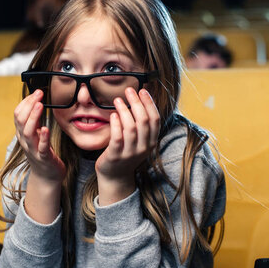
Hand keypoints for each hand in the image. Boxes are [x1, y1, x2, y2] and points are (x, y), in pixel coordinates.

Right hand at [14, 90, 65, 184]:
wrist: (47, 176)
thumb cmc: (43, 152)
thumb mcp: (36, 134)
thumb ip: (34, 121)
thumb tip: (36, 102)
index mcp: (23, 134)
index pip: (18, 115)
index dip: (26, 102)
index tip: (36, 92)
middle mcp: (25, 141)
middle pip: (20, 121)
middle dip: (28, 105)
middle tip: (38, 94)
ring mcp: (33, 150)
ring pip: (27, 132)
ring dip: (33, 117)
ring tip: (40, 105)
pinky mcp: (43, 158)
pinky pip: (41, 147)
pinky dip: (42, 138)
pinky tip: (45, 128)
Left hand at [95, 88, 159, 205]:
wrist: (115, 176)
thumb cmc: (126, 153)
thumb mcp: (139, 141)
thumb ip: (142, 125)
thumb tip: (140, 100)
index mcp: (151, 142)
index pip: (155, 120)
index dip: (150, 103)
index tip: (142, 91)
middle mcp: (143, 148)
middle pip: (143, 121)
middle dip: (137, 103)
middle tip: (129, 90)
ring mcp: (129, 153)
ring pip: (131, 128)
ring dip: (124, 110)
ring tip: (118, 100)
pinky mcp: (115, 156)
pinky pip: (117, 138)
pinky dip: (116, 124)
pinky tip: (113, 115)